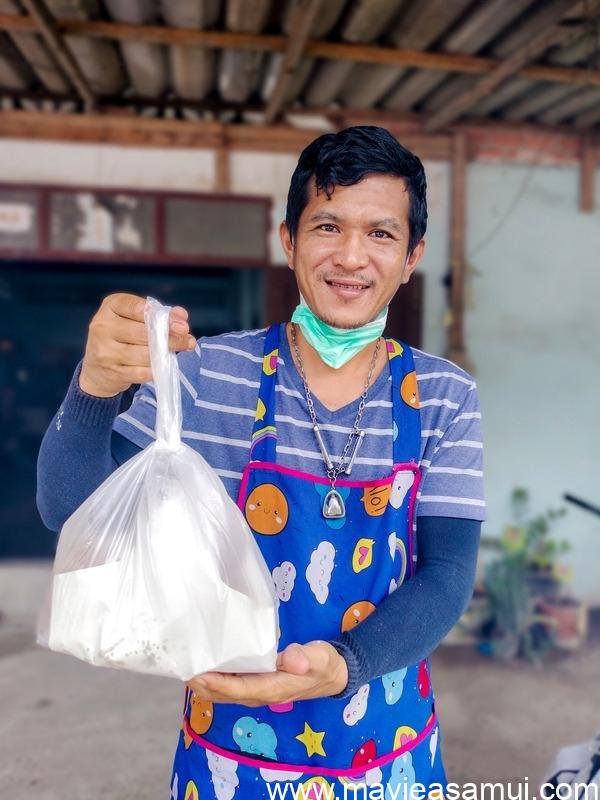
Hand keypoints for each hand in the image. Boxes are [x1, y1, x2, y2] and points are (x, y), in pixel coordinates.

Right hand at [79, 292, 195, 396]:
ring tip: (181, 350)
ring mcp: (105, 351)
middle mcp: (102, 327)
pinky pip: (142, 372)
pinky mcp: (112, 372)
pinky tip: (164, 365)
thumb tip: (181, 315)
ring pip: (144, 354)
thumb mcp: (134, 319)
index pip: (136, 307)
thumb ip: (158, 314)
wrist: (97, 369)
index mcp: (110, 307)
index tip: (182, 323)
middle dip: (170, 336)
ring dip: (167, 353)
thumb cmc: (122, 337)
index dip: (162, 315)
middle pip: (143, 332)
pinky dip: (156, 369)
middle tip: (187, 339)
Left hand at [186, 641, 348, 706]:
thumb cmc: (324, 663)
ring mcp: (260, 691)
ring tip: (187, 669)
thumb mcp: (319, 657)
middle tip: (182, 670)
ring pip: (226, 693)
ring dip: (206, 684)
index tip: (198, 675)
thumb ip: (305, 658)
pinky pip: (232, 686)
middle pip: (226, 695)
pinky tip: (206, 667)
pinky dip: (217, 680)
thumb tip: (293, 660)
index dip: (218, 684)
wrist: (333, 674)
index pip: (239, 689)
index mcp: (274, 688)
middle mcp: (262, 694)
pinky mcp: (259, 684)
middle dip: (204, 685)